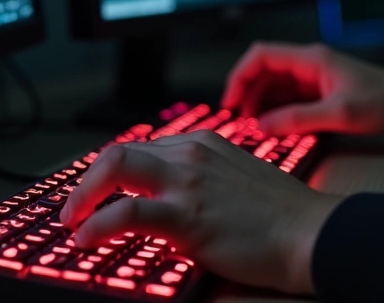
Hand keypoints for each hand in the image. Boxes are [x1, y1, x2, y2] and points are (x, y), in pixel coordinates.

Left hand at [60, 131, 343, 294]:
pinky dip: (97, 224)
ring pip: (114, 169)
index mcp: (203, 144)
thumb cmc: (283, 215)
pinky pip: (126, 212)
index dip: (111, 171)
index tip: (98, 189)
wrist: (312, 233)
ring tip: (72, 222)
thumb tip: (173, 197)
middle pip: (118, 152)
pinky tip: (86, 238)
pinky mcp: (187, 217)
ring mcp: (188, 183)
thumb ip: (204, 179)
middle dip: (86, 180)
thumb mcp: (238, 179)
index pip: (141, 148)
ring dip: (82, 197)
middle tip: (73, 206)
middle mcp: (191, 155)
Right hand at [222, 42, 383, 136]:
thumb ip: (298, 120)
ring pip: (273, 86)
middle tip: (238, 121)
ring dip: (259, 105)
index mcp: (311, 59)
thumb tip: (263, 126)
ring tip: (253, 128)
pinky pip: (288, 97)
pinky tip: (273, 128)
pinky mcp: (319, 92)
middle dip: (246, 94)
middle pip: (263, 71)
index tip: (230, 102)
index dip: (239, 76)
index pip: (261, 56)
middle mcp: (309, 64)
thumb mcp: (339, 114)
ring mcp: (313, 77)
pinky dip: (275, 111)